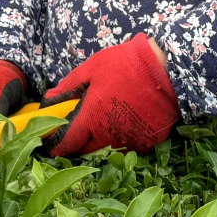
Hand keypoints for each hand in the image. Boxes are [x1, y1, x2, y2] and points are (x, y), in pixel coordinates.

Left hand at [43, 34, 179, 156]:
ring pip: (107, 150)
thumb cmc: (126, 64)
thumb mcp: (92, 69)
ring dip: (100, 141)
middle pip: (85, 151)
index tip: (51, 142)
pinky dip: (122, 138)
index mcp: (91, 118)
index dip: (56, 145)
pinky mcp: (148, 143)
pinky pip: (128, 146)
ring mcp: (130, 142)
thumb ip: (69, 87)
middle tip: (78, 127)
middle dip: (78, 143)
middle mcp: (108, 136)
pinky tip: (124, 121)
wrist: (168, 68)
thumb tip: (48, 100)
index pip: (66, 144)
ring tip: (103, 121)